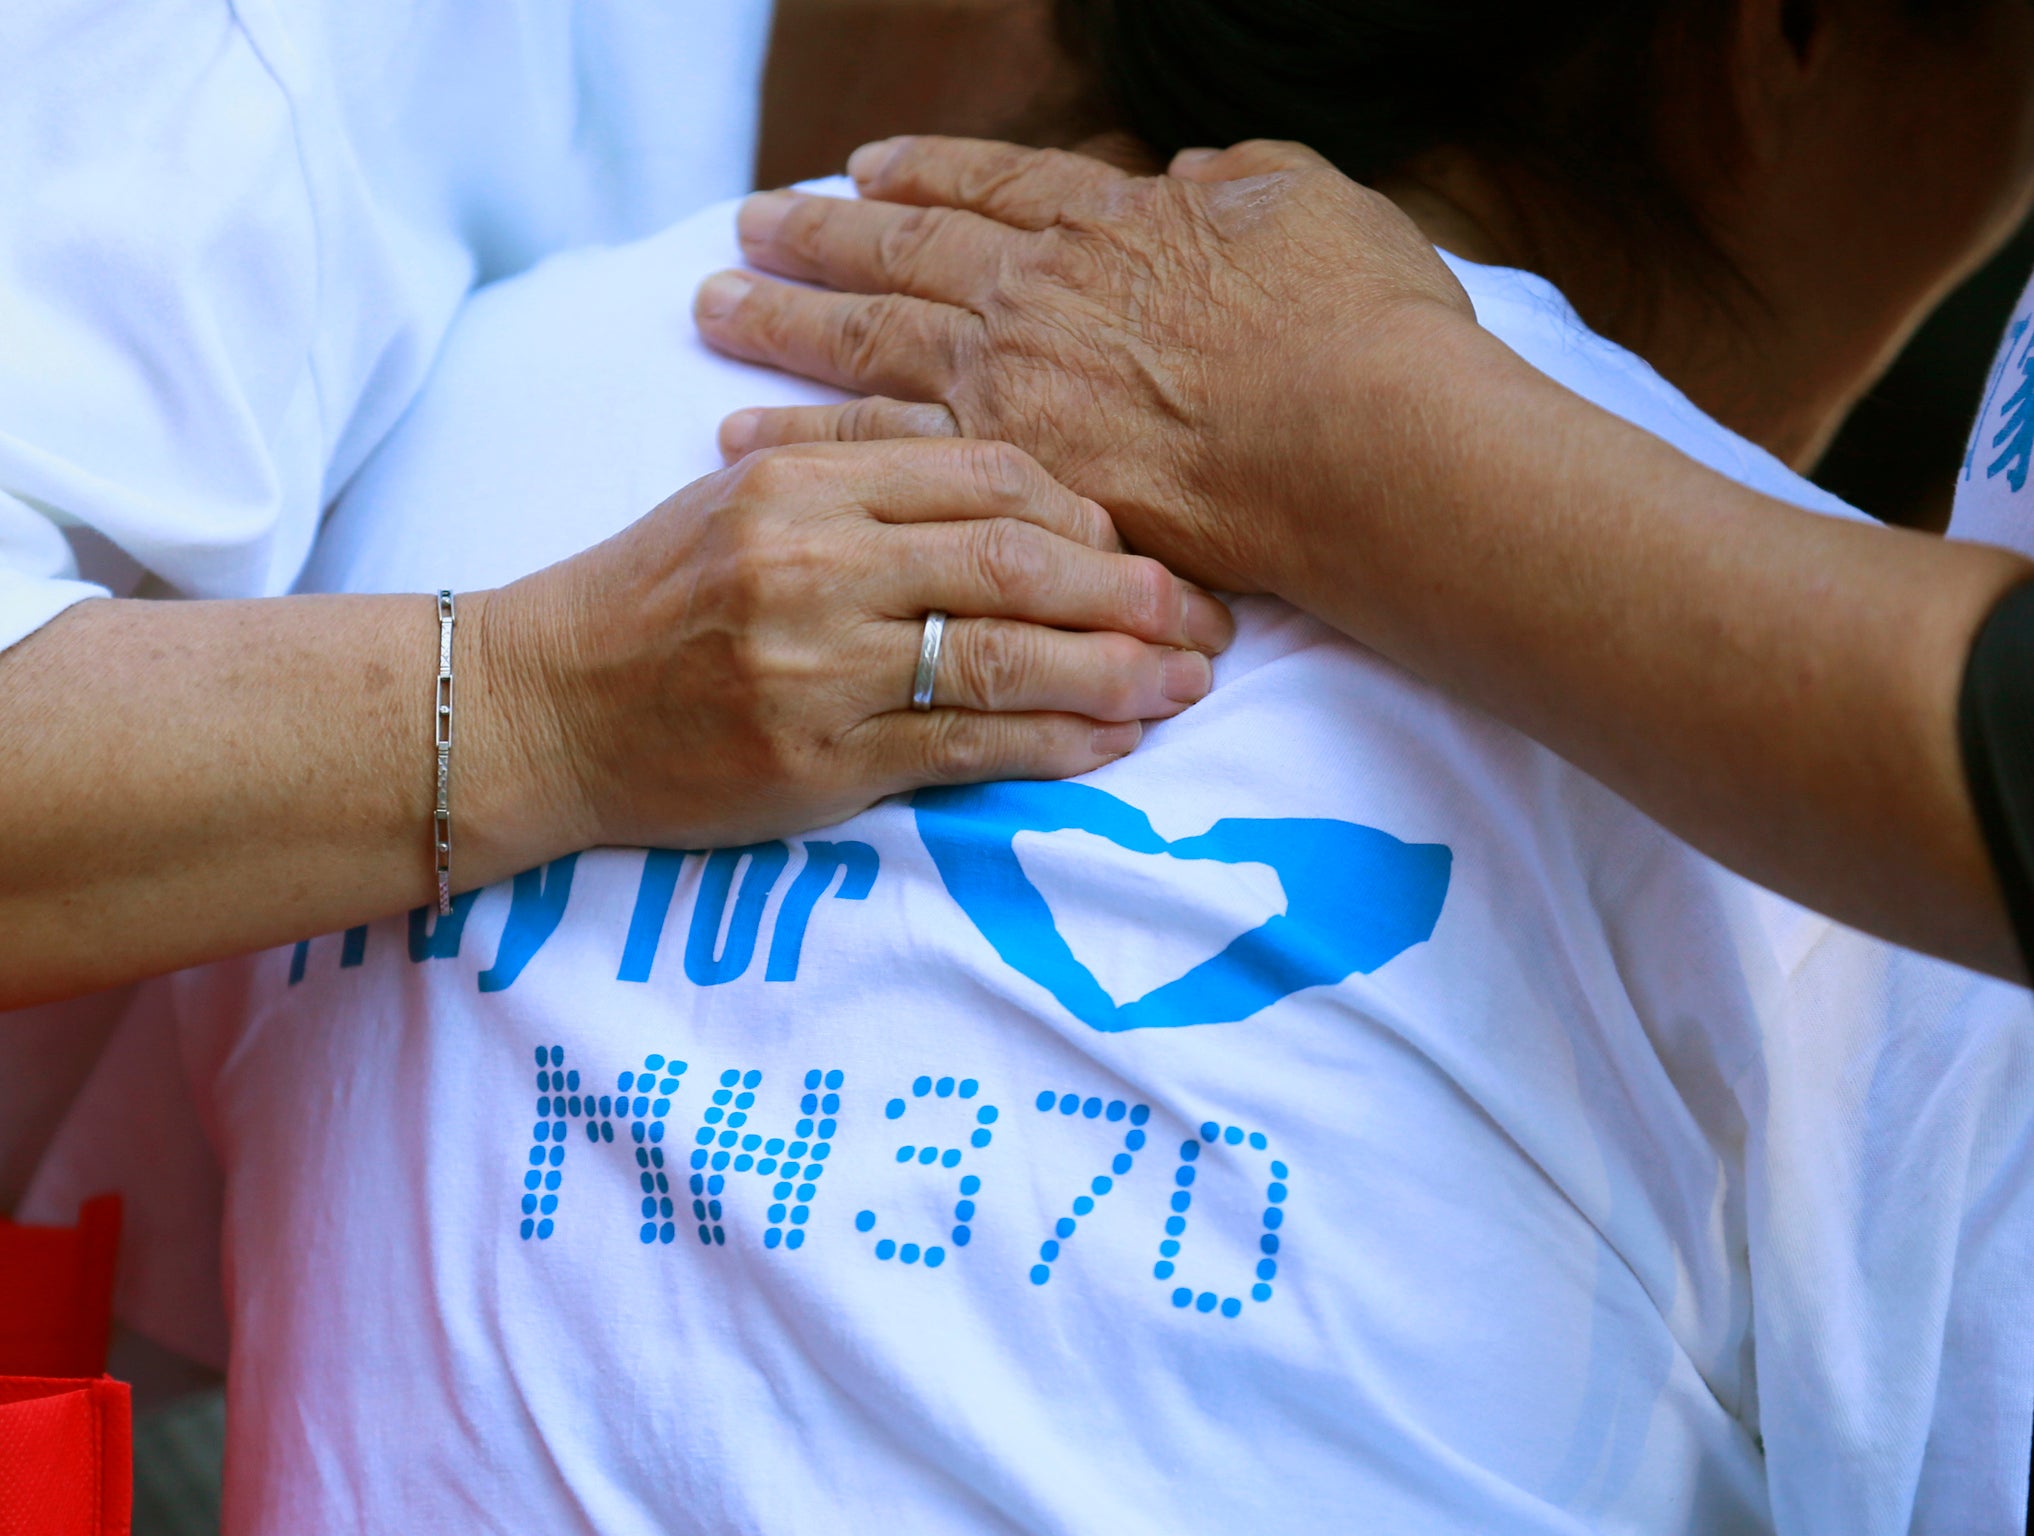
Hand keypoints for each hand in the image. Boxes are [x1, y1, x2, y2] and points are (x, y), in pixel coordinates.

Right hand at [487, 437, 1231, 851]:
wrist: (539, 709)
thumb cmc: (651, 597)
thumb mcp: (743, 496)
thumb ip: (865, 469)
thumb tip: (1014, 485)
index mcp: (803, 483)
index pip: (985, 474)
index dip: (1085, 512)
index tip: (1139, 547)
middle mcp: (815, 566)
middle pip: (1016, 562)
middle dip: (1132, 592)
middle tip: (1208, 620)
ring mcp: (817, 670)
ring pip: (1005, 657)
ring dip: (1117, 673)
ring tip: (1188, 684)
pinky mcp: (818, 765)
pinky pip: (967, 747)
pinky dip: (1054, 744)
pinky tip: (1112, 743)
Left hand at [694, 137, 1472, 593]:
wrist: (1364, 444)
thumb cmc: (1361, 327)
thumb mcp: (1314, 205)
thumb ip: (1240, 183)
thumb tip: (1192, 176)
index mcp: (1110, 221)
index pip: (994, 184)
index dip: (927, 172)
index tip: (865, 165)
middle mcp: (1039, 292)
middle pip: (903, 252)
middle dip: (821, 234)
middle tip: (751, 223)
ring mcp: (1011, 382)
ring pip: (865, 340)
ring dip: (783, 321)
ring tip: (713, 306)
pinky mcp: (1001, 478)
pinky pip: (873, 453)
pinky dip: (804, 439)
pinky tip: (741, 434)